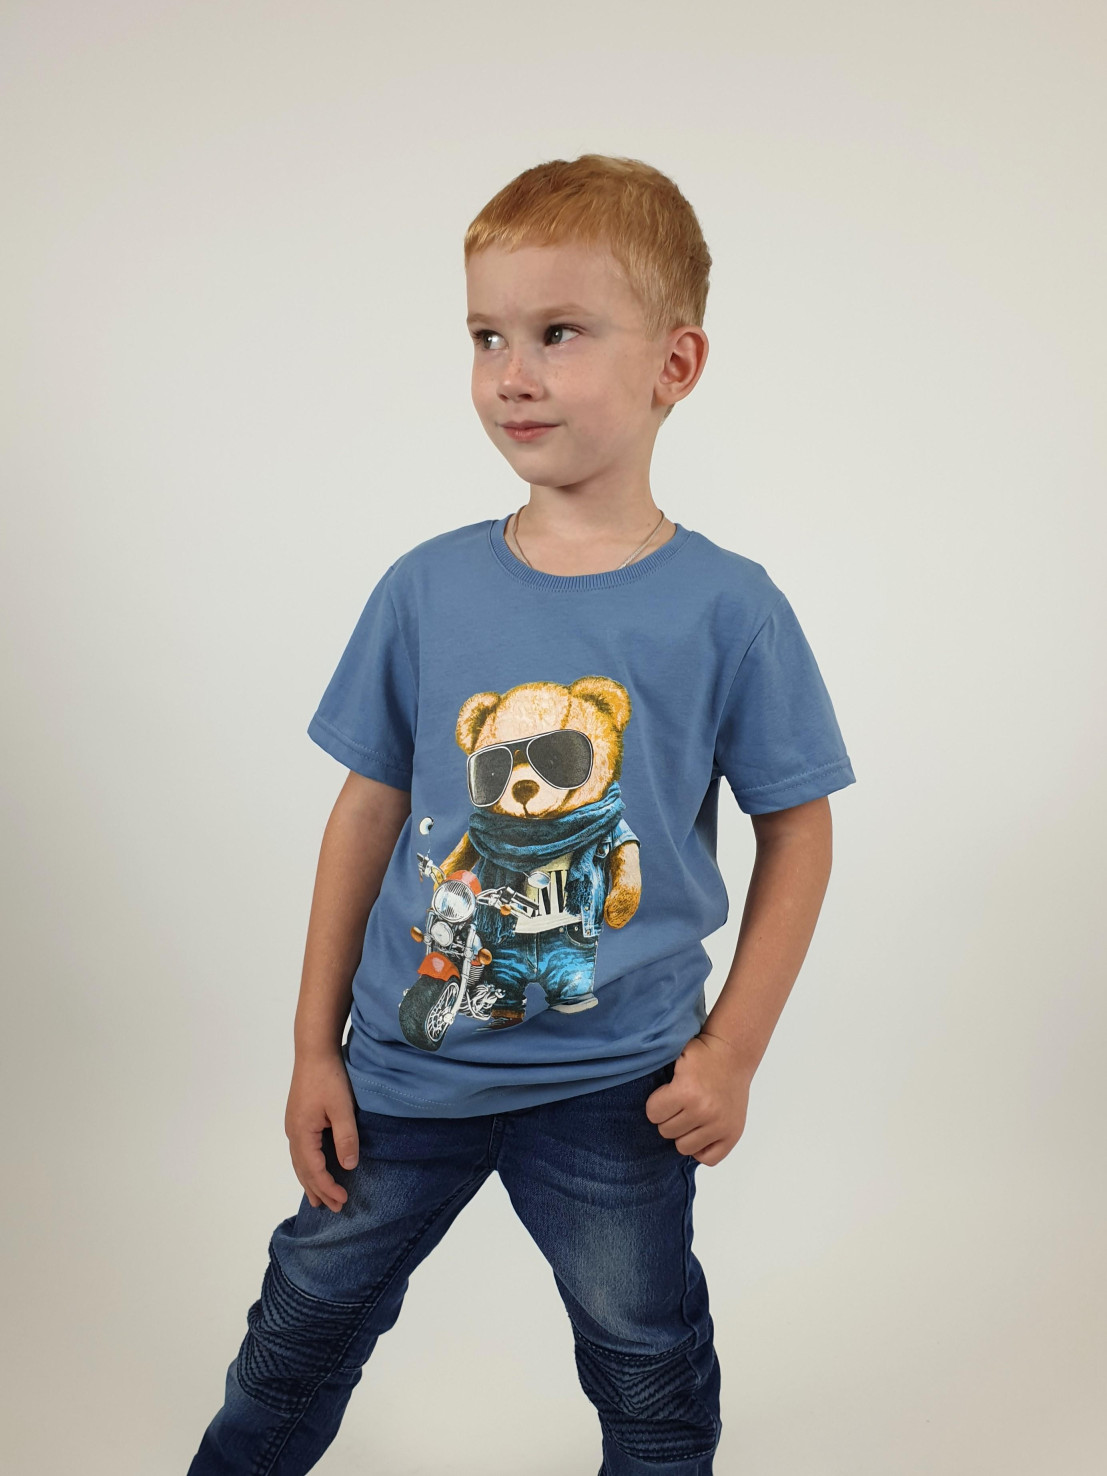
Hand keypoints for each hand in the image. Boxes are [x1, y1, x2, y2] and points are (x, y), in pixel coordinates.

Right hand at [285, 1051, 360, 1212]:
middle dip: (318, 1190)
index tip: (343, 1201)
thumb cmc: (329, 1078)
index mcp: (302, 1134)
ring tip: (317, 1199)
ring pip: (299, 1162)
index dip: (328, 1188)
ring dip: (310, 1181)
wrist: (314, 1051)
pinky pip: (300, 1151)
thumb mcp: (342, 1108)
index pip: (314, 1170)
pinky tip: (313, 1167)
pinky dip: (307, 1166)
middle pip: (303, 1170)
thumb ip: (346, 1138)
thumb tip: (348, 1167)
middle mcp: (293, 1133)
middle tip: (333, 1208)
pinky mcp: (298, 1118)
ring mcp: (293, 1125)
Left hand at [644, 1031, 752, 1165]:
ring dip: (684, 1133)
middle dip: (670, 1118)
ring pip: (685, 1147)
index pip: (653, 1114)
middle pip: (667, 1132)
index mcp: (686, 1091)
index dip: (656, 1104)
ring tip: (690, 1117)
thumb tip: (626, 1092)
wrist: (733, 1054)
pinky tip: (701, 1132)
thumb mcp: (674, 1057)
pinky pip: (709, 1158)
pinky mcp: (733, 1134)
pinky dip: (703, 1148)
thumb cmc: (701, 1054)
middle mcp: (703, 1111)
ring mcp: (720, 1125)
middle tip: (680, 1105)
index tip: (665, 1095)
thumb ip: (655, 1077)